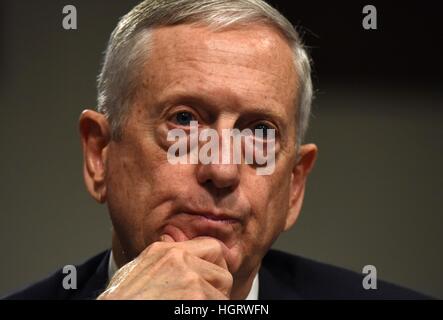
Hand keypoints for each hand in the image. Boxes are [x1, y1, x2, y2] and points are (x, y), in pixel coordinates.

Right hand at [97, 236, 232, 299]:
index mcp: (165, 251)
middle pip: (222, 271)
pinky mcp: (195, 298)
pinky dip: (208, 311)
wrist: (111, 312)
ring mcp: (189, 279)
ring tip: (193, 309)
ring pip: (222, 292)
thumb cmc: (121, 300)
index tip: (213, 280)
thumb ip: (163, 262)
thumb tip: (183, 258)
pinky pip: (219, 305)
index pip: (212, 247)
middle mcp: (178, 259)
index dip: (217, 266)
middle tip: (205, 301)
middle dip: (218, 289)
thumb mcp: (137, 271)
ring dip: (213, 303)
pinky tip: (188, 314)